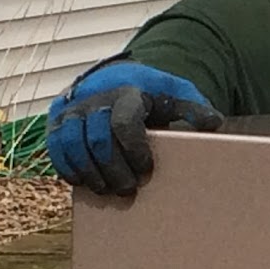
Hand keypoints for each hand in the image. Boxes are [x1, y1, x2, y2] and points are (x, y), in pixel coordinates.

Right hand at [46, 61, 222, 194]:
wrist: (113, 79)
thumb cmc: (150, 94)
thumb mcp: (176, 95)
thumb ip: (193, 108)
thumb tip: (214, 122)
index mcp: (126, 94)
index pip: (124, 122)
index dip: (133, 148)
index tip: (146, 167)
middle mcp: (94, 100)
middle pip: (97, 138)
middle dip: (112, 168)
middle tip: (128, 189)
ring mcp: (73, 111)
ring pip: (71, 143)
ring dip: (89, 171)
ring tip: (107, 190)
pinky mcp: (57, 122)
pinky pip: (55, 147)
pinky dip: (67, 166)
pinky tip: (84, 182)